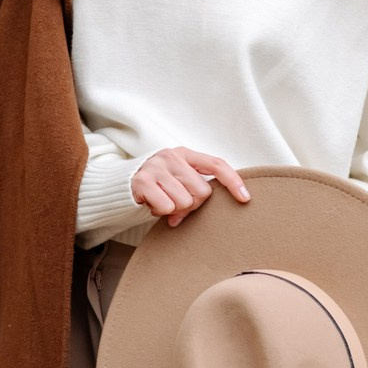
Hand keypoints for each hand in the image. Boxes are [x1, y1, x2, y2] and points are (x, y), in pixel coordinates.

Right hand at [131, 149, 250, 228]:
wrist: (122, 183)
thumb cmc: (159, 184)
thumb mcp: (179, 180)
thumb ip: (196, 190)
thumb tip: (212, 213)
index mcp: (186, 154)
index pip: (216, 164)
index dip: (233, 181)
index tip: (245, 198)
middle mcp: (172, 156)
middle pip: (201, 192)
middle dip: (192, 204)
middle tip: (177, 203)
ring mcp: (156, 167)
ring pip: (184, 202)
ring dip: (174, 209)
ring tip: (163, 202)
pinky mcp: (142, 181)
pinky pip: (166, 206)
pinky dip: (161, 211)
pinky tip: (152, 204)